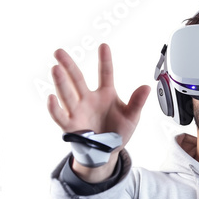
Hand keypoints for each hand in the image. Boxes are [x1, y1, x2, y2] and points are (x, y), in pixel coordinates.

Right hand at [47, 44, 149, 181]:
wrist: (108, 152)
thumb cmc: (119, 131)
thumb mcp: (132, 117)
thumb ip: (137, 102)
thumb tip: (147, 87)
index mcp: (106, 94)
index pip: (105, 73)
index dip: (105, 60)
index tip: (104, 46)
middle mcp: (89, 99)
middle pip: (77, 79)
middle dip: (68, 65)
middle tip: (59, 52)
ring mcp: (79, 110)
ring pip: (67, 94)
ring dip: (61, 82)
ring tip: (56, 69)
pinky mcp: (71, 125)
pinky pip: (61, 116)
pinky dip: (55, 108)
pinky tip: (51, 98)